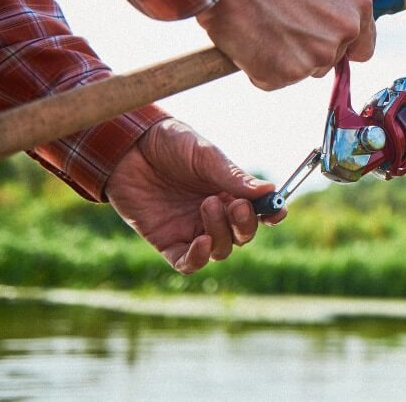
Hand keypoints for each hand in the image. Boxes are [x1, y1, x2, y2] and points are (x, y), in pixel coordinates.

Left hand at [105, 118, 284, 273]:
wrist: (127, 146)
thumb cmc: (169, 143)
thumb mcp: (205, 156)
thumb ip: (234, 177)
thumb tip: (270, 190)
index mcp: (229, 191)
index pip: (258, 212)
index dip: (271, 214)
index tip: (278, 211)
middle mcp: (214, 214)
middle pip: (242, 235)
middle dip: (245, 224)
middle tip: (235, 204)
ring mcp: (191, 229)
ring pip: (220, 249)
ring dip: (221, 233)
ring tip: (208, 203)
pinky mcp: (166, 241)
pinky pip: (187, 262)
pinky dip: (198, 259)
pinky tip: (201, 243)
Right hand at [196, 0, 390, 90]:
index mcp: (356, 9)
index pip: (363, 49)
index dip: (343, 46)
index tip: (323, 37)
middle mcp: (341, 35)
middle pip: (330, 62)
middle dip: (309, 49)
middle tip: (282, 22)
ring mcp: (313, 57)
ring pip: (302, 71)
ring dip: (285, 58)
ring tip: (265, 26)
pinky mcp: (283, 74)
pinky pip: (273, 80)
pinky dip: (260, 67)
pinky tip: (251, 39)